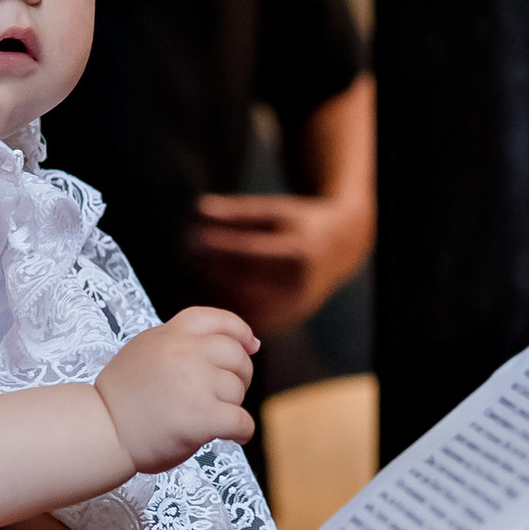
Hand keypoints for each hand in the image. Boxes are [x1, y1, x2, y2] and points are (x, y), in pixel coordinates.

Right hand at [98, 307, 259, 472]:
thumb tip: (235, 343)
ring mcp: (194, 384)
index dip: (240, 331)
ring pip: (238, 391)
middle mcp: (185, 352)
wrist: (101, 430)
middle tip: (225, 395)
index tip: (251, 345)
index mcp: (170, 334)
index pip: (217, 320)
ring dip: (231, 406)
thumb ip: (179, 344)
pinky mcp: (201, 417)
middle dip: (240, 376)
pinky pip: (241, 421)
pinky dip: (242, 431)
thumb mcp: (145, 351)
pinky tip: (232, 436)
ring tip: (210, 417)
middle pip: (236, 356)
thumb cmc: (123, 398)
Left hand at [188, 191, 372, 337]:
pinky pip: (250, 319)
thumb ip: (239, 211)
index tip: (193, 237)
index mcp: (299, 253)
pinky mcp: (287, 321)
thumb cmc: (302, 223)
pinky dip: (229, 305)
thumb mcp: (277, 210)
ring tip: (197, 271)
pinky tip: (214, 289)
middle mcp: (299, 285)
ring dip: (215, 290)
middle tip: (186, 256)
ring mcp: (294, 308)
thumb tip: (201, 208)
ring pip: (244, 306)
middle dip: (212, 270)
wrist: (341, 248)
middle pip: (244, 283)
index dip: (220, 246)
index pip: (251, 252)